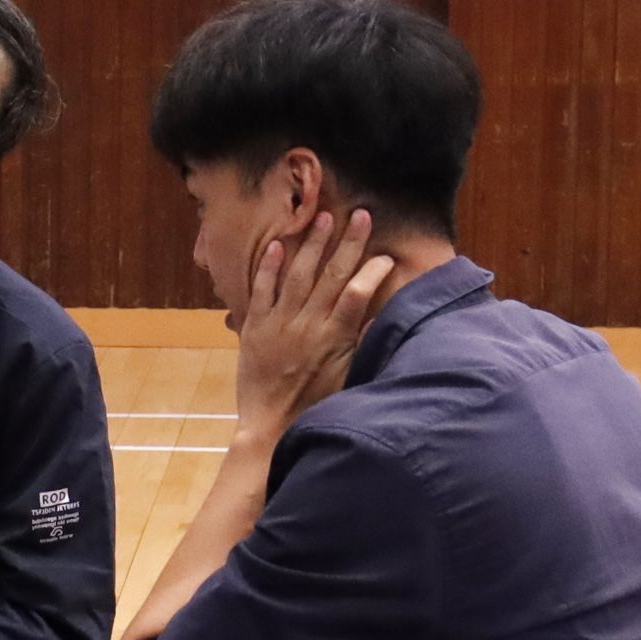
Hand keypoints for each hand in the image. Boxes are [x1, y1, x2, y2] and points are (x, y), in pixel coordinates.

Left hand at [232, 209, 394, 440]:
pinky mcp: (254, 328)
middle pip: (331, 275)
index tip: (386, 255)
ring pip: (297, 275)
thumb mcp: (349, 378)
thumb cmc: (315, 406)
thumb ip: (364, 345)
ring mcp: (279, 324)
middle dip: (347, 243)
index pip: (358, 293)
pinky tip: (276, 245)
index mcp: (335, 338)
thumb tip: (383, 318)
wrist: (270, 425)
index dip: (372, 271)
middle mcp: (308, 325)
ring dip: (311, 245)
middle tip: (360, 214)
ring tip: (322, 218)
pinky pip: (261, 291)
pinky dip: (268, 267)